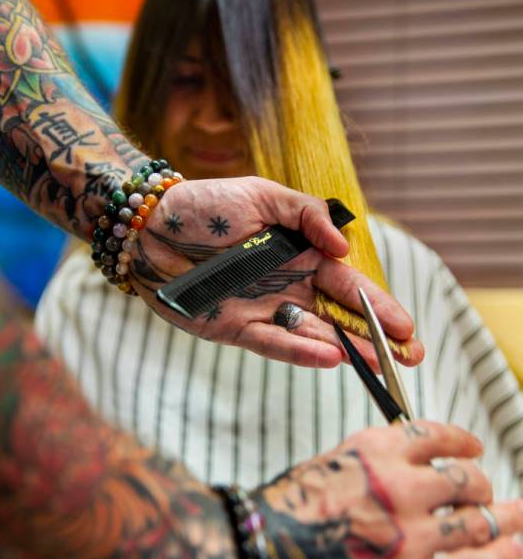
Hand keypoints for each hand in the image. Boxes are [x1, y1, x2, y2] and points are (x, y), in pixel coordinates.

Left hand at [130, 176, 423, 367]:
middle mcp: (288, 287)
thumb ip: (307, 215)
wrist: (149, 226)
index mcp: (301, 256)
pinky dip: (300, 351)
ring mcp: (263, 310)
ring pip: (312, 335)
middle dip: (376, 338)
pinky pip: (273, 343)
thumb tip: (345, 246)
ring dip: (345, 350)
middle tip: (410, 358)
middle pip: (339, 318)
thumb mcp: (262, 195)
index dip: (379, 306)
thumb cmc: (204, 204)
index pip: (349, 285)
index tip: (408, 327)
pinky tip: (330, 357)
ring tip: (377, 363)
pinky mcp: (235, 329)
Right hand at [251, 420, 522, 558]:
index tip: (474, 448)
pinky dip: (502, 557)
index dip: (463, 443)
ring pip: (478, 522)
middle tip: (482, 493)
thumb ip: (372, 468)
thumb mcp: (326, 469)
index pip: (437, 436)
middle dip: (479, 486)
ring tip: (512, 518)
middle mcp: (401, 486)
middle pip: (467, 481)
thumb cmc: (282, 515)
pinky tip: (515, 549)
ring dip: (499, 520)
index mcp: (375, 450)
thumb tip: (410, 472)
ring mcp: (412, 537)